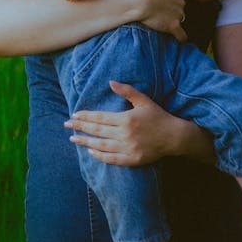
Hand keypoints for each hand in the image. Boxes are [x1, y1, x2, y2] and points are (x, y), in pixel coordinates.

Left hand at [64, 81, 179, 165]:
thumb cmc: (158, 116)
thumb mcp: (143, 100)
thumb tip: (110, 82)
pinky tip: (91, 152)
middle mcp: (125, 134)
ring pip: (101, 145)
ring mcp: (128, 148)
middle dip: (80, 127)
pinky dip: (100, 156)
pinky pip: (112, 159)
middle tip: (66, 125)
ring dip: (85, 142)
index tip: (73, 115)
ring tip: (73, 138)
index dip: (85, 116)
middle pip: (97, 130)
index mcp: (126, 119)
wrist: (174, 136)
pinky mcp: (132, 159)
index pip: (100, 117)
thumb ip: (126, 91)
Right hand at [136, 0, 186, 41]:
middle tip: (159, 10)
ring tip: (162, 22)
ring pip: (179, 18)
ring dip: (173, 20)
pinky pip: (181, 34)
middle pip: (179, 6)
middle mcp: (181, 1)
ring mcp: (178, 14)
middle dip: (171, 8)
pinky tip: (181, 39)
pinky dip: (181, 37)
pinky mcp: (173, 26)